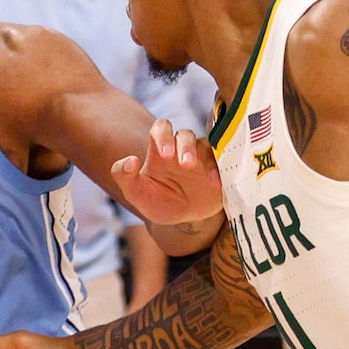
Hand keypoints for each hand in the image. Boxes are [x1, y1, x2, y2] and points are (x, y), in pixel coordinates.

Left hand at [110, 118, 224, 224]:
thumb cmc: (160, 202)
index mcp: (160, 151)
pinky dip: (219, 170)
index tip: (164, 155)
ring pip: (206, 145)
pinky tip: (215, 184)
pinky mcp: (219, 169)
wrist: (186, 219)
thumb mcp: (137, 195)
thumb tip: (130, 161)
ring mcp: (203, 158)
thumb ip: (125, 177)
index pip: (161, 129)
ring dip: (203, 157)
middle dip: (185, 146)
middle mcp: (182, 149)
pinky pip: (223, 162)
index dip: (163, 135)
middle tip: (184, 164)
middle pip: (185, 135)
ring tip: (198, 172)